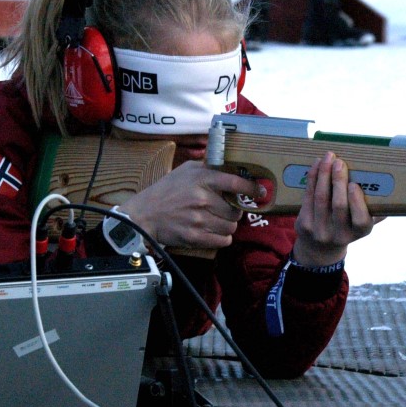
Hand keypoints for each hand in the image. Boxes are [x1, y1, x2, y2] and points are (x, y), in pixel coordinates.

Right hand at [119, 161, 261, 249]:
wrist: (145, 214)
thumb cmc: (166, 190)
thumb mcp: (185, 170)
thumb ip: (207, 167)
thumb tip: (230, 165)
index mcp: (202, 179)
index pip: (235, 183)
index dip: (252, 188)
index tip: (260, 191)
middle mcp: (202, 199)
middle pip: (236, 211)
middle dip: (234, 212)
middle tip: (225, 210)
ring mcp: (198, 219)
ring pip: (231, 227)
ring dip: (227, 226)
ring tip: (217, 221)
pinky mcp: (194, 237)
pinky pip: (223, 241)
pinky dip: (222, 238)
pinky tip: (214, 232)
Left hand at [292, 151, 379, 266]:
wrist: (320, 248)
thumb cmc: (347, 226)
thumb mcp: (363, 223)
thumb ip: (376, 209)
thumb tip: (391, 186)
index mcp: (358, 233)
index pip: (361, 221)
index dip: (357, 202)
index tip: (354, 184)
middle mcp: (340, 235)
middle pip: (339, 206)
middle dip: (338, 181)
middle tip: (340, 162)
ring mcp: (320, 231)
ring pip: (321, 198)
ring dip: (323, 175)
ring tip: (328, 158)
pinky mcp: (304, 225)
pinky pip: (308, 197)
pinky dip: (312, 179)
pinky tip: (315, 166)